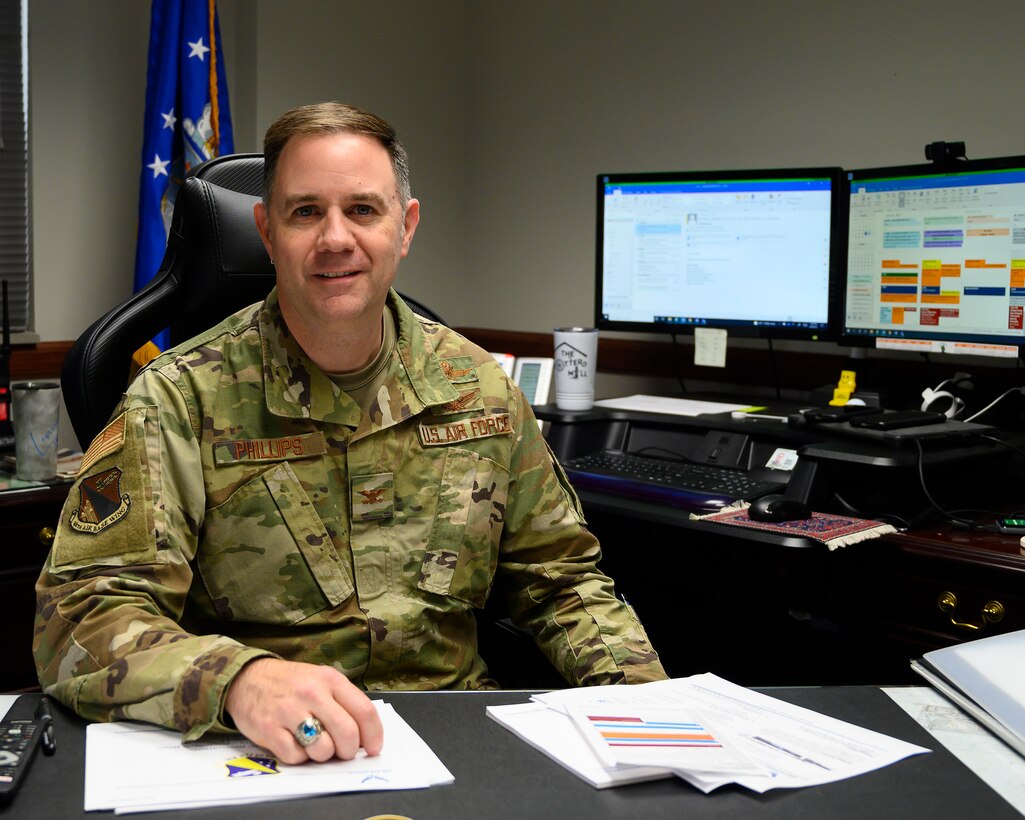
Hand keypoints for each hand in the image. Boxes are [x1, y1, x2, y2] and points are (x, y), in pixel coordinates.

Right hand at [224, 658, 382, 764]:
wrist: (248, 678)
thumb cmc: (291, 683)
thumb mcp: (321, 681)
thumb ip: (343, 703)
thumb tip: (365, 737)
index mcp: (330, 679)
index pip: (364, 711)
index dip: (374, 735)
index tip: (374, 749)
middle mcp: (312, 693)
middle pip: (347, 733)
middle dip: (349, 750)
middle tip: (342, 751)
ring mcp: (289, 711)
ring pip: (323, 749)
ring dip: (323, 755)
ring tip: (314, 743)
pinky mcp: (269, 729)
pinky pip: (296, 757)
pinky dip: (299, 757)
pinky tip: (294, 743)